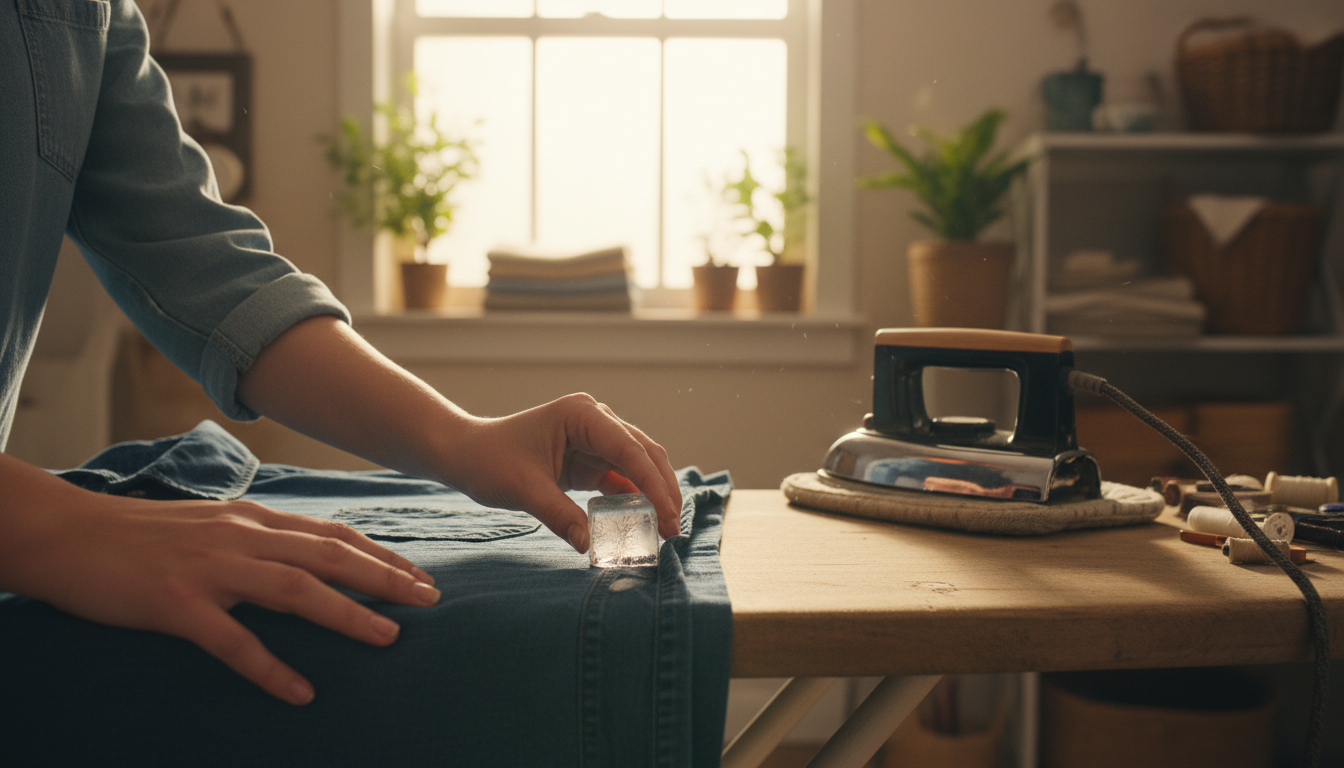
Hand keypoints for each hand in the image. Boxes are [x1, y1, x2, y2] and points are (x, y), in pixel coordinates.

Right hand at [0, 455, 438, 705]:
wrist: (70, 536)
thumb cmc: (143, 536)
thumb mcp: (212, 526)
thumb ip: (259, 538)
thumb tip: (306, 553)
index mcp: (252, 521)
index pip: (333, 535)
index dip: (381, 555)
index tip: (419, 575)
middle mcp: (241, 538)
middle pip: (329, 556)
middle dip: (385, 578)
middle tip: (429, 599)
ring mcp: (211, 570)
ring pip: (296, 590)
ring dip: (347, 614)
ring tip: (388, 638)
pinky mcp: (178, 605)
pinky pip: (233, 641)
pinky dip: (270, 668)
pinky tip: (300, 692)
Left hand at [444, 393, 682, 552]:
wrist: (465, 454)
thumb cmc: (488, 460)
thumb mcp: (524, 489)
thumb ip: (560, 515)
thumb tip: (589, 545)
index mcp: (581, 415)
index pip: (629, 449)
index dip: (652, 483)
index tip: (668, 514)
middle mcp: (594, 421)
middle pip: (643, 454)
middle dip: (662, 490)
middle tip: (673, 528)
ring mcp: (594, 440)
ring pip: (637, 467)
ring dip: (653, 495)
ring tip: (665, 529)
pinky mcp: (589, 460)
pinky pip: (620, 480)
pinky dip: (634, 500)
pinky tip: (644, 521)